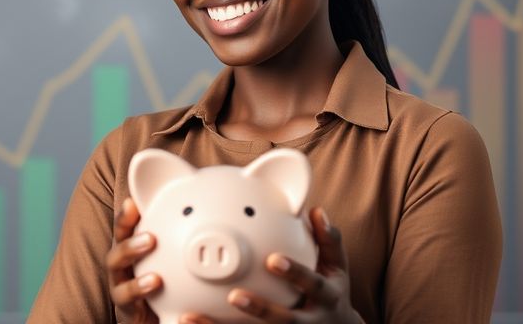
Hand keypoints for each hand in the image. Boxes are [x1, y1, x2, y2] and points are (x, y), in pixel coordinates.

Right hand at [106, 197, 223, 323]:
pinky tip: (166, 307)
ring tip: (155, 281)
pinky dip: (147, 310)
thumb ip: (178, 227)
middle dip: (129, 248)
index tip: (133, 204)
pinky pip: (135, 314)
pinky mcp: (131, 315)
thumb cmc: (168, 274)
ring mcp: (125, 295)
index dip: (125, 218)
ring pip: (122, 291)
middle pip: (115, 258)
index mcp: (130, 251)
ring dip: (136, 285)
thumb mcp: (171, 248)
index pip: (124, 232)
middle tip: (150, 240)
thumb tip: (199, 190)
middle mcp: (123, 272)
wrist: (163, 310)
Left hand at [183, 207, 361, 323]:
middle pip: (284, 320)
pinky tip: (184, 323)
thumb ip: (328, 239)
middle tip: (234, 296)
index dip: (294, 274)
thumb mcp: (338, 268)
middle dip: (260, 309)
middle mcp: (308, 321)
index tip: (272, 260)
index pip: (311, 284)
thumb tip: (316, 211)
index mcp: (325, 297)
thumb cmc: (331, 292)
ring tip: (190, 317)